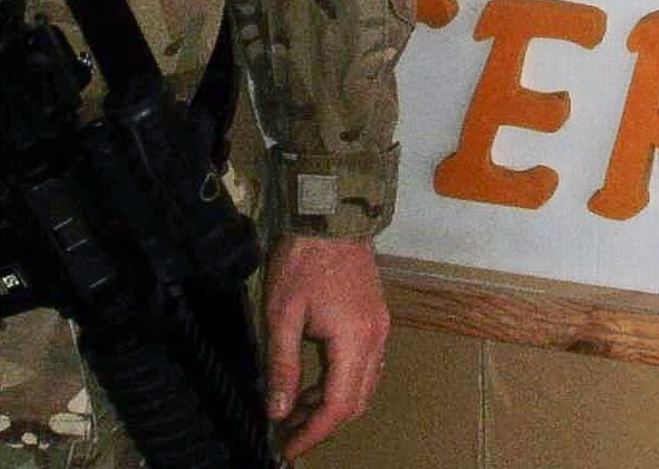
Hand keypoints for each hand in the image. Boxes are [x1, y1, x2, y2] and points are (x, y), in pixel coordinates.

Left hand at [263, 234, 389, 458]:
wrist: (331, 214)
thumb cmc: (303, 262)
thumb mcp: (282, 314)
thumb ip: (282, 366)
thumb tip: (278, 410)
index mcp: (354, 340)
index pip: (338, 406)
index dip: (313, 433)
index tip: (288, 448)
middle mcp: (376, 338)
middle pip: (356, 401)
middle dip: (323, 422)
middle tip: (288, 429)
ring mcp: (380, 326)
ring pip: (364, 384)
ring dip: (333, 403)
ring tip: (296, 406)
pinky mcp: (377, 316)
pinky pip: (366, 364)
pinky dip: (343, 381)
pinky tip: (316, 378)